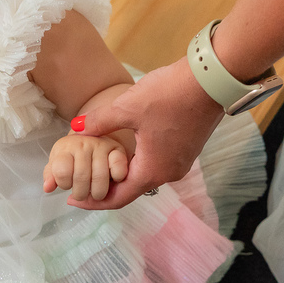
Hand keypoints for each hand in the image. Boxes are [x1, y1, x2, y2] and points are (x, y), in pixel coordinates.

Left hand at [44, 134, 129, 201]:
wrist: (95, 135)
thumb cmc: (74, 154)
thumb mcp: (58, 162)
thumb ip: (51, 175)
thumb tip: (48, 188)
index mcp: (66, 147)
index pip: (61, 171)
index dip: (64, 184)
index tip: (67, 184)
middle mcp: (84, 143)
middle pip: (81, 178)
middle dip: (81, 194)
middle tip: (83, 194)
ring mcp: (102, 146)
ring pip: (100, 179)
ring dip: (98, 194)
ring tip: (96, 193)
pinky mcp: (119, 150)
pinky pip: (118, 171)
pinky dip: (116, 181)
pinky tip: (112, 180)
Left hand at [70, 57, 224, 209]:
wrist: (210, 80)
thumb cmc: (169, 95)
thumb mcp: (127, 107)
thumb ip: (99, 121)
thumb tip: (75, 128)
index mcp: (152, 170)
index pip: (118, 198)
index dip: (93, 202)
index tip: (72, 199)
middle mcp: (169, 173)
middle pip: (131, 189)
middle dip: (106, 188)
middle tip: (81, 183)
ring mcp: (181, 162)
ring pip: (145, 175)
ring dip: (123, 175)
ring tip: (100, 167)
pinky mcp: (187, 149)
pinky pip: (157, 164)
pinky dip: (139, 164)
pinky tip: (126, 153)